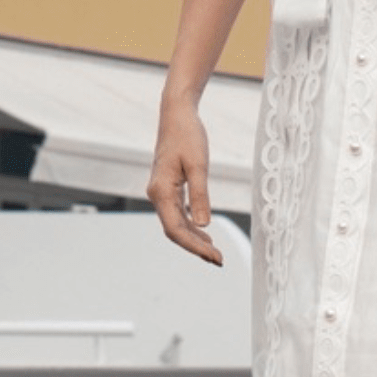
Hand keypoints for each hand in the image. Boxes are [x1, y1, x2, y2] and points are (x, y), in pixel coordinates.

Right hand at [147, 95, 222, 264]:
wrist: (176, 115)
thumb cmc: (188, 135)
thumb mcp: (198, 165)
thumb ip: (200, 196)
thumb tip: (203, 225)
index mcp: (161, 191)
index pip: (176, 229)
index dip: (195, 247)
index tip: (215, 257)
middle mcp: (157, 195)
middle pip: (175, 231)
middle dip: (196, 248)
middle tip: (219, 260)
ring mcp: (161, 192)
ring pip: (176, 224)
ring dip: (194, 240)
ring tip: (215, 253)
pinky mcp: (168, 188)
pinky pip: (178, 213)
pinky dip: (191, 226)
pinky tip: (205, 234)